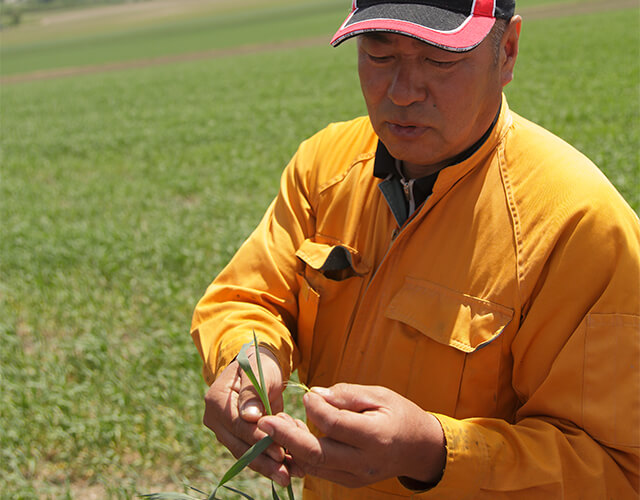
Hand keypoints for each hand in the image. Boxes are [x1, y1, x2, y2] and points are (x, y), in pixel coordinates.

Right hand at [203, 346, 290, 485]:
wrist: (260, 366)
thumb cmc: (261, 365)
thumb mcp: (259, 371)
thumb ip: (254, 392)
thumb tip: (249, 417)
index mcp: (217, 400)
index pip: (239, 426)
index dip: (260, 440)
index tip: (279, 452)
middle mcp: (215, 419)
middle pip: (240, 446)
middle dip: (264, 461)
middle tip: (286, 474)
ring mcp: (225, 431)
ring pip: (245, 454)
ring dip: (267, 467)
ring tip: (288, 476)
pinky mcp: (237, 438)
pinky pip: (252, 453)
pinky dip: (268, 461)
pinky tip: (286, 469)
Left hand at [257, 383, 445, 487]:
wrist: (420, 448)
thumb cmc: (399, 414)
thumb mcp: (380, 395)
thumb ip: (347, 395)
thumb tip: (315, 394)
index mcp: (375, 435)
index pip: (335, 424)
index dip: (316, 408)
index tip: (307, 395)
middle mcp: (364, 461)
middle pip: (317, 453)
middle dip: (286, 437)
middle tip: (264, 421)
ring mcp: (356, 476)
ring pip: (314, 466)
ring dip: (289, 448)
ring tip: (273, 427)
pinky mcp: (349, 482)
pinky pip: (319, 472)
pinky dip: (301, 457)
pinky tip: (290, 439)